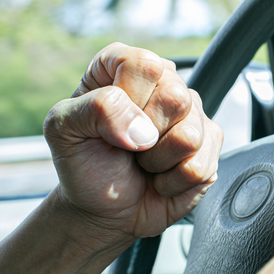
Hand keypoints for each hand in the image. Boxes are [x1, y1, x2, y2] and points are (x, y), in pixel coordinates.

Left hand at [43, 43, 222, 248]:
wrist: (103, 209)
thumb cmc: (84, 163)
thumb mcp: (63, 129)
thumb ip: (95, 109)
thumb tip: (143, 129)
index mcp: (123, 66)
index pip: (145, 65)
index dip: (129, 98)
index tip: (108, 124)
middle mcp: (163, 83)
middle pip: (175, 97)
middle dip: (144, 136)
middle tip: (127, 147)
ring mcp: (192, 114)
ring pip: (190, 136)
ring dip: (158, 162)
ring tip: (144, 162)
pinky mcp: (210, 145)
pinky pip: (201, 166)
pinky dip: (173, 182)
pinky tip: (161, 177)